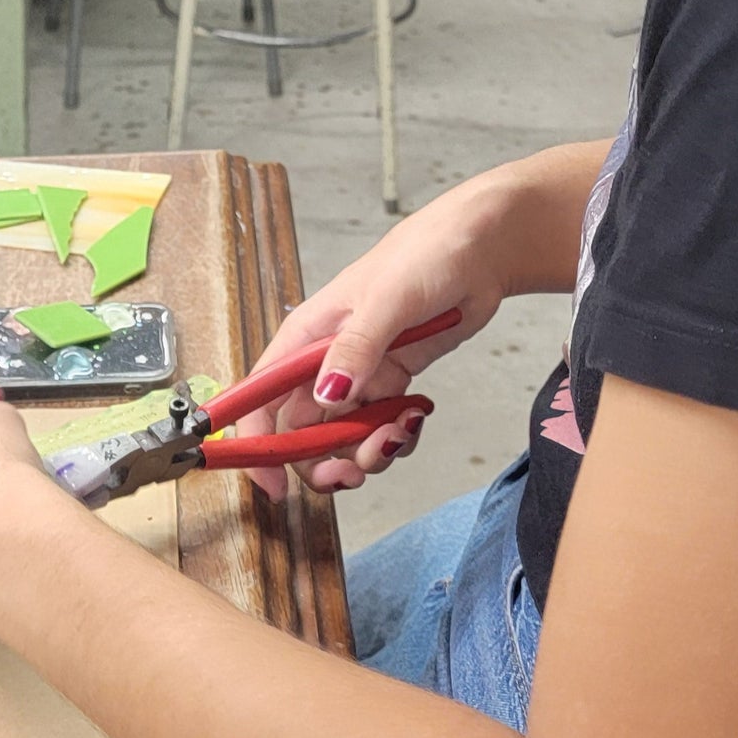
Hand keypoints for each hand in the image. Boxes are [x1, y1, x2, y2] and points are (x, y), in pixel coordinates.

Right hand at [238, 169, 528, 498]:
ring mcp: (360, 375)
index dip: (258, 444)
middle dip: (324, 460)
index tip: (273, 485)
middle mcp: (325, 361)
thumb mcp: (386, 301)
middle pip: (302, 431)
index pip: (263, 396)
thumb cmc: (424, 256)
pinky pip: (381, 428)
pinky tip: (417, 416)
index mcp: (306, 337)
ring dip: (368, 450)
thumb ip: (356, 350)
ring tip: (400, 433)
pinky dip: (397, 437)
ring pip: (343, 436)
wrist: (479, 252)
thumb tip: (328, 397)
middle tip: (354, 470)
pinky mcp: (392, 383)